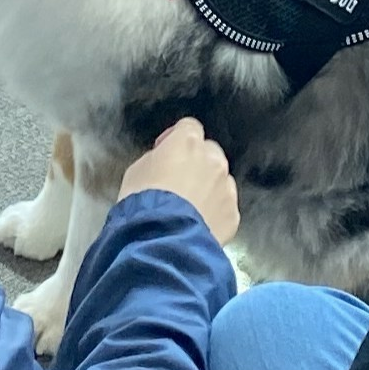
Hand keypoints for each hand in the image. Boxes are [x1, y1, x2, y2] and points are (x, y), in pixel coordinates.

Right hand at [120, 117, 239, 245]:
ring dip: (208, 187)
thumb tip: (162, 162)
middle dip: (196, 162)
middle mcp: (213, 160)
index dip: (176, 139)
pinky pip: (225, 207)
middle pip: (209, 152)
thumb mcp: (136, 171)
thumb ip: (156, 159)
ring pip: (220, 179)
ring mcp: (226, 187)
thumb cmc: (143, 205)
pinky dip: (215, 212)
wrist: (160, 242)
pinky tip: (198, 224)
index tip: (166, 153)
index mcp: (188, 142)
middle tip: (178, 182)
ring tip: (189, 208)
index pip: (188, 127)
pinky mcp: (232, 214)